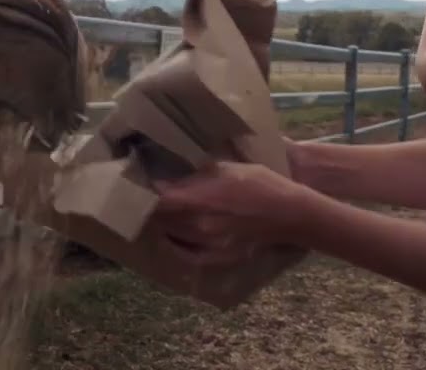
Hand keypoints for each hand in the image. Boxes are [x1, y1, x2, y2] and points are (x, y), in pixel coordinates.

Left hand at [152, 162, 309, 267]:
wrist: (289, 213)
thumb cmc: (258, 182)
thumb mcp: (223, 167)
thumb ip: (192, 174)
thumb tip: (167, 175)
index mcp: (196, 200)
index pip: (154, 200)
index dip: (141, 192)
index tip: (135, 182)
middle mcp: (197, 226)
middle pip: (159, 219)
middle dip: (150, 207)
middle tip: (144, 195)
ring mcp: (207, 245)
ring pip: (169, 236)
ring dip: (162, 224)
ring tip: (159, 212)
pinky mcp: (218, 258)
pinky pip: (186, 254)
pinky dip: (175, 244)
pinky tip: (173, 234)